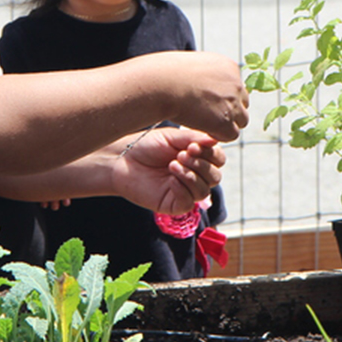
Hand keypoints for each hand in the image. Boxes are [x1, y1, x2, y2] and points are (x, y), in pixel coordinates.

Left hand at [112, 125, 226, 215]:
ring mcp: (184, 191)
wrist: (123, 159)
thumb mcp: (173, 137)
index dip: (211, 154)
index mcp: (197, 158)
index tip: (193, 146)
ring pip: (204, 191)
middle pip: (215, 176)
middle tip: (182, 155)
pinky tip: (170, 179)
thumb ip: (196, 138)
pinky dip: (182, 189)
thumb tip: (216, 138)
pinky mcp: (173, 205)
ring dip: (191, 176)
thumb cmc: (146, 145)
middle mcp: (194, 175)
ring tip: (173, 165)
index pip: (218, 159)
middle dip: (201, 165)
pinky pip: (188, 202)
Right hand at [152, 52, 249, 142]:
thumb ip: (204, 73)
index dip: (223, 98)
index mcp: (229, 67)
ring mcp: (232, 103)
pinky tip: (204, 130)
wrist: (161, 84)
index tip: (208, 102)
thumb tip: (202, 83)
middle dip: (229, 110)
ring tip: (205, 123)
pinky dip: (219, 135)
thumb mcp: (192, 65)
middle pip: (242, 103)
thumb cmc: (166, 74)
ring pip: (240, 120)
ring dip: (226, 124)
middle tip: (208, 115)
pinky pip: (232, 134)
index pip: (236, 87)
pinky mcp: (225, 121)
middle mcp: (235, 83)